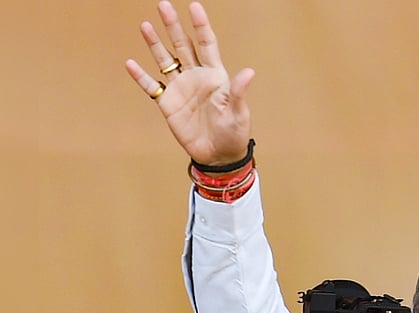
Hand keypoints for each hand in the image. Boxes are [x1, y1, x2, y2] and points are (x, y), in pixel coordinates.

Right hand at [125, 1, 253, 164]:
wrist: (219, 154)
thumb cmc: (234, 132)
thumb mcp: (239, 112)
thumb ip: (238, 91)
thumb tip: (249, 72)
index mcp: (216, 76)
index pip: (207, 44)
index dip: (201, 26)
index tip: (194, 6)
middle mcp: (196, 77)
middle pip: (183, 46)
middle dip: (173, 26)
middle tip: (163, 5)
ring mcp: (180, 89)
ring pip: (165, 61)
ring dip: (155, 44)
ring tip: (145, 25)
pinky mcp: (168, 104)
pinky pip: (151, 87)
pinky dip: (141, 76)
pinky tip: (131, 63)